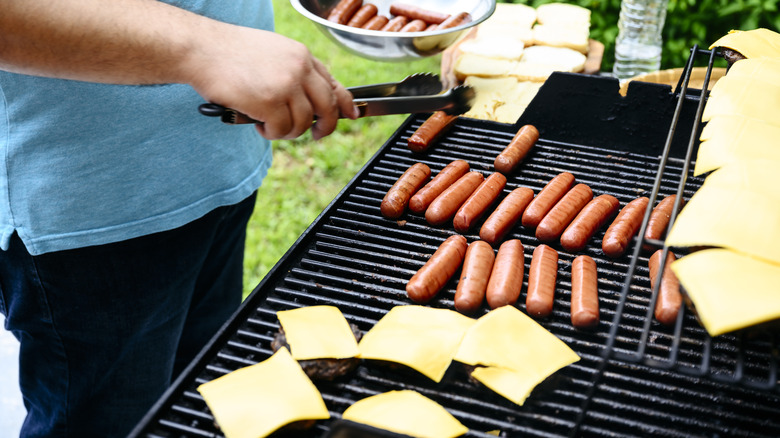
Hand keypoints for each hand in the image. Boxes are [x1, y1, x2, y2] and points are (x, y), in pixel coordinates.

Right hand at [185, 27, 358, 139]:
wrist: (200, 48)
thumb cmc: (228, 53)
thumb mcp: (272, 53)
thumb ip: (294, 72)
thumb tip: (311, 99)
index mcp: (301, 55)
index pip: (333, 83)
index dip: (345, 103)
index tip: (351, 115)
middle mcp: (299, 68)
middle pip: (328, 107)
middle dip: (325, 127)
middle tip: (315, 135)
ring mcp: (286, 85)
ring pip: (303, 123)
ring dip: (287, 131)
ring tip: (268, 124)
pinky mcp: (270, 102)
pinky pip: (282, 130)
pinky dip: (270, 133)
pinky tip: (257, 124)